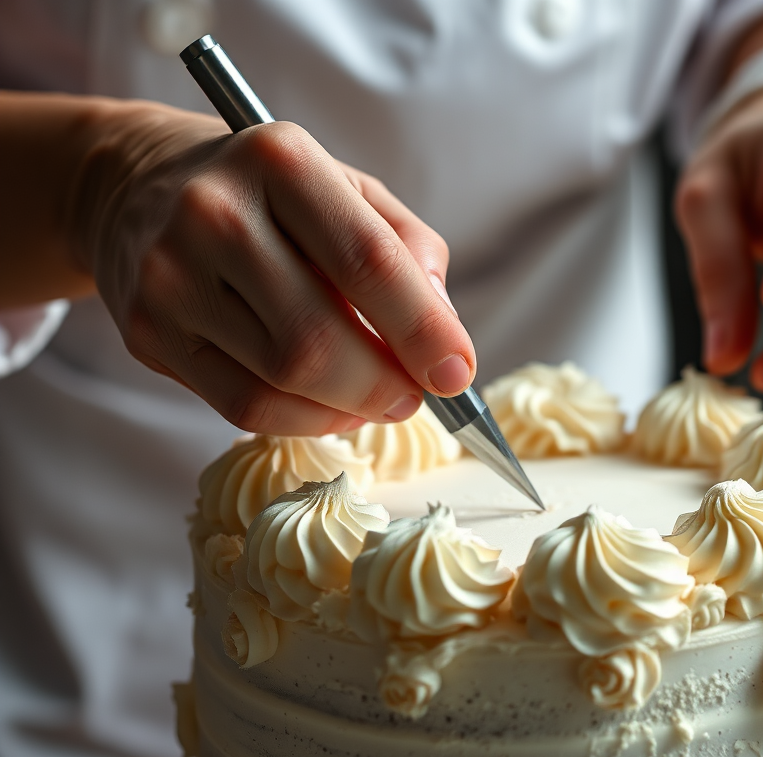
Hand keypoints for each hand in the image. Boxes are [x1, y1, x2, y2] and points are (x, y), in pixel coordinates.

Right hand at [74, 103, 474, 433]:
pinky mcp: (147, 332)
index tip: (458, 374)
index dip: (423, 330)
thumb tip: (444, 336)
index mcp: (280, 161)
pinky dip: (305, 421)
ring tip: (374, 398)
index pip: (368, 261)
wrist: (137, 189)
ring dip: (349, 407)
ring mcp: (171, 278)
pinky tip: (330, 407)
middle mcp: (214, 214)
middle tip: (414, 395)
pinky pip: (244, 407)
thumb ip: (410, 250)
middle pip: (319, 339)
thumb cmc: (268, 196)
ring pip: (282, 381)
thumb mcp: (349, 190)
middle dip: (385, 384)